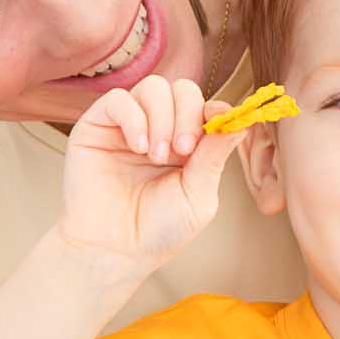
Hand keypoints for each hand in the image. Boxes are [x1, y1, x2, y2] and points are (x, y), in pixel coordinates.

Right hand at [59, 75, 240, 273]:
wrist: (114, 250)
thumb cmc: (158, 229)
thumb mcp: (198, 195)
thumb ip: (215, 156)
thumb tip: (241, 120)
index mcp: (188, 144)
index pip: (205, 108)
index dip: (215, 109)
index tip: (219, 120)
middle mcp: (160, 128)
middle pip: (182, 90)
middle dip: (188, 115)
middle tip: (183, 150)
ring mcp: (129, 124)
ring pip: (153, 88)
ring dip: (162, 118)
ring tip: (156, 156)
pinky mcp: (98, 125)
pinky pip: (118, 98)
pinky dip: (133, 118)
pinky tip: (137, 146)